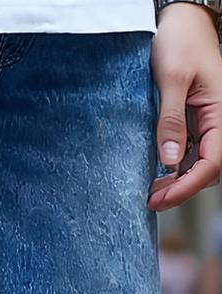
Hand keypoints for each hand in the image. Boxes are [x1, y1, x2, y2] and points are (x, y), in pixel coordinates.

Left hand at [149, 2, 221, 210]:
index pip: (212, 162)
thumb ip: (171, 120)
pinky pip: (193, 150)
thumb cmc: (180, 41)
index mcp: (221, 111)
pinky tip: (158, 172)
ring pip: (202, 162)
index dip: (187, 187)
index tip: (160, 199)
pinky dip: (177, 167)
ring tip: (153, 191)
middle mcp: (219, 118)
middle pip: (209, 168)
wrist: (182, 19)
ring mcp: (208, 120)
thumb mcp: (172, 79)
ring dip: (180, 181)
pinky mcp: (197, 119)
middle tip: (152, 200)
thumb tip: (170, 160)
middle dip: (183, 189)